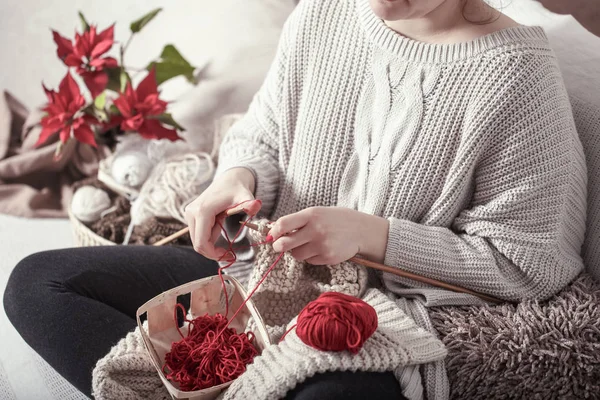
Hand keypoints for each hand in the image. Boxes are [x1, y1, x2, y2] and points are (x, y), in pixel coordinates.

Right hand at [185, 167, 260, 259]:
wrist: (230, 179)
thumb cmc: (238, 189)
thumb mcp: (246, 197)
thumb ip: (251, 204)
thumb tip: (256, 206)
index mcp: (202, 211)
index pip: (201, 242)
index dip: (214, 254)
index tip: (228, 255)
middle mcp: (191, 212)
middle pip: (197, 244)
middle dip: (212, 252)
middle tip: (229, 254)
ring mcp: (190, 214)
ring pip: (197, 240)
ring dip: (211, 244)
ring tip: (226, 237)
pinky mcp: (191, 215)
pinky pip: (198, 234)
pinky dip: (209, 238)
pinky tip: (220, 230)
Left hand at [267, 206, 389, 264]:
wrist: (361, 230)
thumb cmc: (335, 220)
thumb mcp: (317, 213)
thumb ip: (298, 221)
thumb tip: (275, 231)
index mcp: (311, 215)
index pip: (283, 224)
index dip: (273, 232)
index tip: (272, 235)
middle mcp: (315, 230)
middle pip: (284, 244)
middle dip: (278, 246)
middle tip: (279, 246)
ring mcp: (322, 245)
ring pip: (296, 255)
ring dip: (296, 251)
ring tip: (307, 244)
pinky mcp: (328, 257)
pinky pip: (309, 261)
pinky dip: (310, 256)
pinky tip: (320, 248)